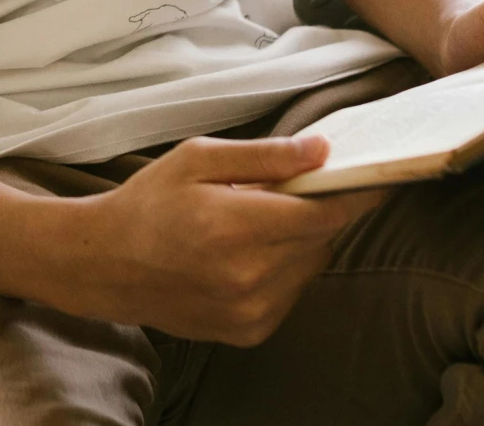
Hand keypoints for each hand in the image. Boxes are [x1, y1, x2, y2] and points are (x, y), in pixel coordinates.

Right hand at [56, 134, 385, 345]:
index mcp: (233, 226)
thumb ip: (264, 157)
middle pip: (320, 239)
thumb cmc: (149, 203)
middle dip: (320, 211)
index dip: (354, 193)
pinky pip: (291, 292)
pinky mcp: (248, 332)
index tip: (378, 175)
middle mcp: (247, 276)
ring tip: (260, 220)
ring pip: (309, 266)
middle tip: (301, 188)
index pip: (321, 214)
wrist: (106, 265)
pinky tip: (249, 252)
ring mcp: (249, 311)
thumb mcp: (198, 159)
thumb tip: (322, 151)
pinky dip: (284, 269)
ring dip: (301, 241)